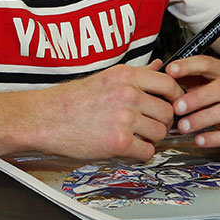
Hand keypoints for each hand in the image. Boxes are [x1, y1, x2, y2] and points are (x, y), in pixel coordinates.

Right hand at [34, 60, 183, 160]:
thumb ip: (136, 74)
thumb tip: (158, 66)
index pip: (168, 84)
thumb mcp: (105, 77)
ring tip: (135, 137)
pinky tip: (128, 148)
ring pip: (160, 133)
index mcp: (125, 75)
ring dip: (151, 139)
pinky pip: (147, 152)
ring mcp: (124, 117)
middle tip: (151, 126)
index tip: (173, 105)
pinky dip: (141, 154)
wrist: (44, 118)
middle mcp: (128, 93)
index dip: (175, 97)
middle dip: (162, 123)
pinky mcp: (119, 141)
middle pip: (167, 112)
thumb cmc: (70, 100)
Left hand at [164, 55, 219, 147]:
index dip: (188, 66)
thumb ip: (187, 78)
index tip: (170, 71)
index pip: (207, 63)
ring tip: (183, 126)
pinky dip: (216, 138)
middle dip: (197, 98)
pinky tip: (200, 140)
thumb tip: (161, 75)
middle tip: (177, 107)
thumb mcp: (207, 81)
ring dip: (203, 119)